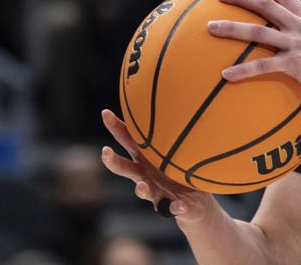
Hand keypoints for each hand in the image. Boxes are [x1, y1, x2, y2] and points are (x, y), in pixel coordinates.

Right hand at [100, 109, 215, 222]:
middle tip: (105, 152)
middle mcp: (144, 175)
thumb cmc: (180, 170)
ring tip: (142, 187)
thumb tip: (180, 94)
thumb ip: (176, 130)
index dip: (116, 128)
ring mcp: (155, 192)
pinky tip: (181, 204)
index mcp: (145, 158)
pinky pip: (171, 207)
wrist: (195, 201)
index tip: (106, 113)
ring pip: (142, 191)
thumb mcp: (178, 148)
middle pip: (124, 168)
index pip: (127, 140)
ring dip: (141, 189)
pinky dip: (175, 206)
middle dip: (113, 161)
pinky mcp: (170, 206)